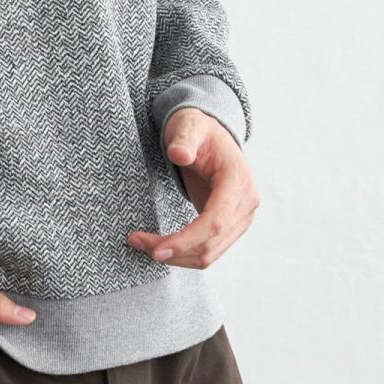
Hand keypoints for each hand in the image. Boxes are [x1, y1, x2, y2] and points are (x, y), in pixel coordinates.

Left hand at [127, 106, 260, 267]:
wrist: (211, 136)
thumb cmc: (199, 130)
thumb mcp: (189, 126)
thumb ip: (184, 139)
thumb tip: (179, 154)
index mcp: (238, 181)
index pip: (215, 221)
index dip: (187, 239)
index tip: (157, 249)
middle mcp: (246, 204)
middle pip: (211, 244)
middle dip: (174, 251)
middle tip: (137, 242)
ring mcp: (240, 218)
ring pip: (209, 254)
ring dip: (176, 257)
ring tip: (143, 245)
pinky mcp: (229, 226)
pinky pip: (208, 249)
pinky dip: (184, 253)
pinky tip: (160, 245)